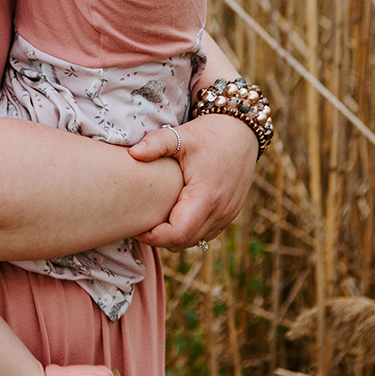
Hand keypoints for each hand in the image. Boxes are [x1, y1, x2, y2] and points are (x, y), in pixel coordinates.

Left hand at [130, 114, 256, 250]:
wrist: (241, 133)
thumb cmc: (209, 134)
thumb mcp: (181, 135)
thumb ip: (156, 143)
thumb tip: (133, 154)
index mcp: (206, 195)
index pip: (177, 234)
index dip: (153, 237)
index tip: (137, 226)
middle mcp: (220, 211)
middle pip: (183, 242)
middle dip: (160, 238)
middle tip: (141, 222)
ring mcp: (227, 215)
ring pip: (194, 241)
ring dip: (174, 236)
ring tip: (156, 218)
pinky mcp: (229, 215)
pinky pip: (205, 234)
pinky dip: (189, 231)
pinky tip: (175, 214)